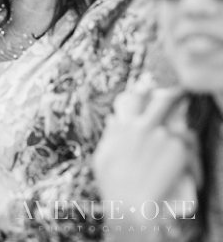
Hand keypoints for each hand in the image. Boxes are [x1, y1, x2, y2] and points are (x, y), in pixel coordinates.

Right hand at [94, 87, 195, 209]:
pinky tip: (185, 155)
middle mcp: (143, 126)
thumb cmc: (113, 185)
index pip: (135, 97)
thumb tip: (114, 120)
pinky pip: (188, 139)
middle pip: (162, 99)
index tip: (148, 84)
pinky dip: (188, 145)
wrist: (131, 205)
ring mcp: (162, 135)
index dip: (143, 88)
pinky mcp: (178, 149)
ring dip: (180, 121)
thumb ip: (110, 135)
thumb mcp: (101, 156)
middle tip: (177, 94)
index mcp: (123, 126)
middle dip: (171, 94)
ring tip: (183, 125)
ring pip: (179, 118)